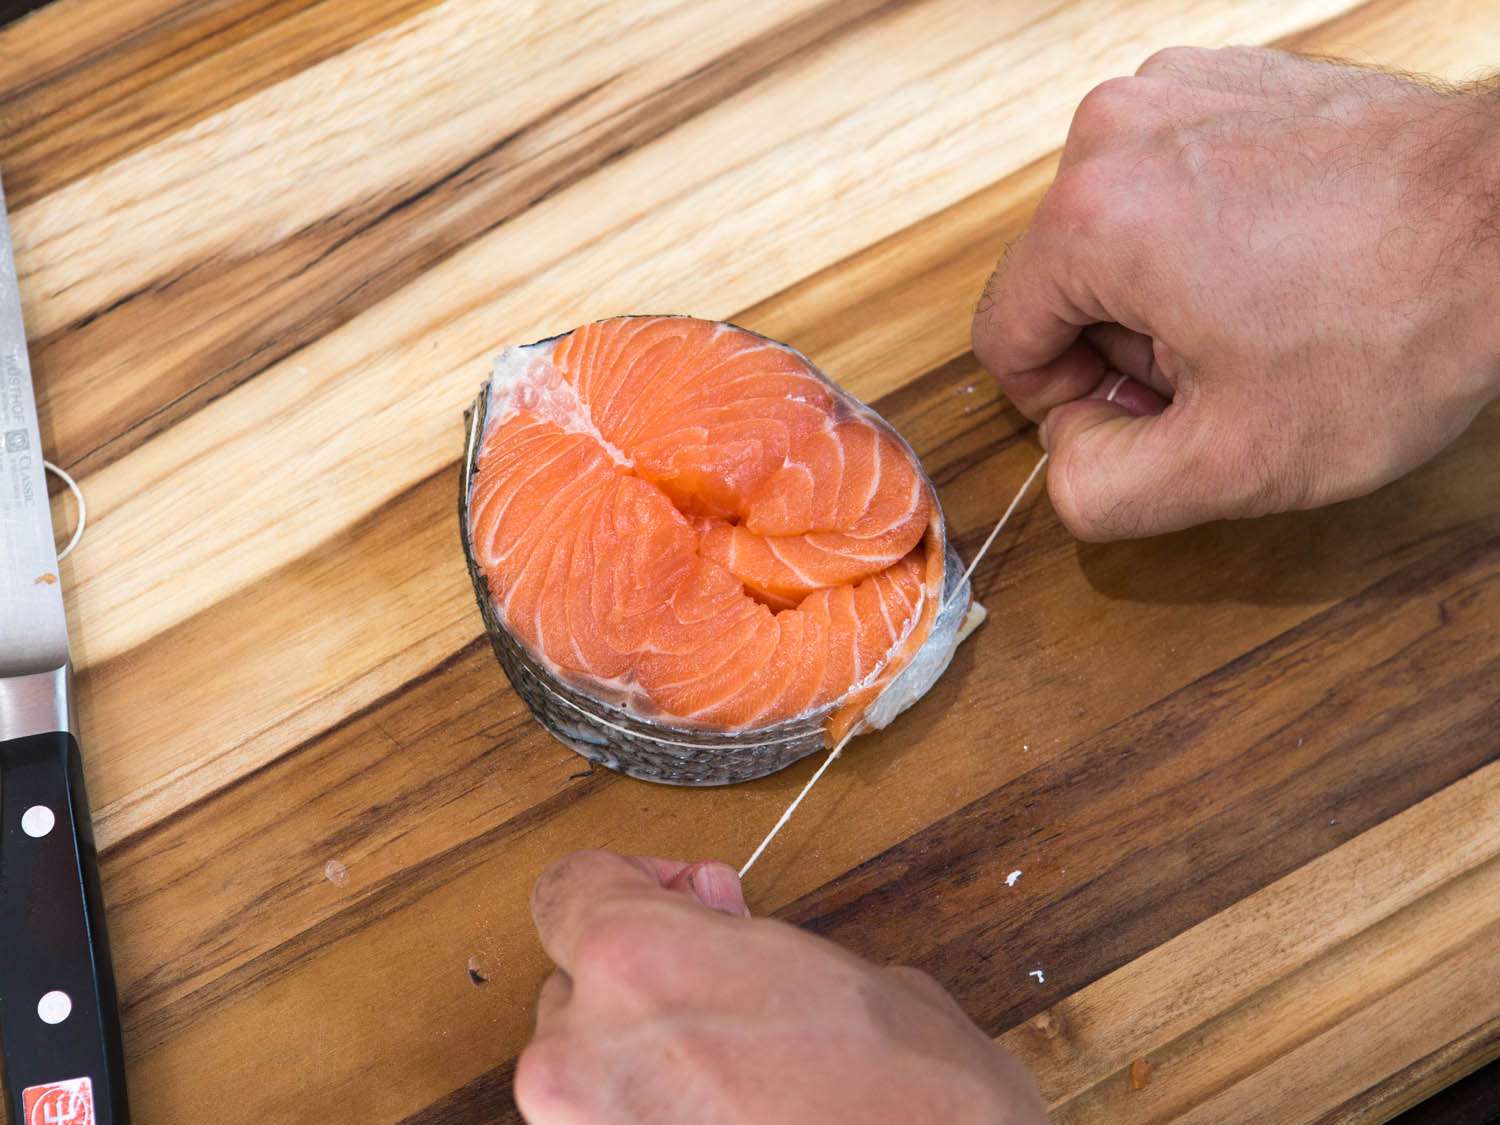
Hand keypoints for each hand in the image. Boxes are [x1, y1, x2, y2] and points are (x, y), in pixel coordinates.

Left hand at [516, 850, 1045, 1123]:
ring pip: (585, 1075)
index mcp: (633, 959)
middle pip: (574, 987)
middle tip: (725, 996)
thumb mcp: (829, 968)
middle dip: (642, 986)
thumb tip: (708, 916)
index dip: (629, 883)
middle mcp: (582, 1052)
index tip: (678, 900)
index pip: (566, 890)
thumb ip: (740, 936)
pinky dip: (657, 1123)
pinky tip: (734, 1119)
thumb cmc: (910, 1096)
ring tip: (739, 1076)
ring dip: (643, 1065)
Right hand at [973, 47, 1499, 539]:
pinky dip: (1207, 233)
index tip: (1148, 414)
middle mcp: (1119, 131)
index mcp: (1092, 218)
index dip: (1065, 403)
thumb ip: (1102, 489)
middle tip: (1226, 376)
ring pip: (1114, 231)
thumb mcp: (1235, 463)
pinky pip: (1171, 179)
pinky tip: (1285, 264)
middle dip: (1127, 346)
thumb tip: (1068, 451)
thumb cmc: (1399, 323)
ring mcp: (1180, 90)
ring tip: (1265, 316)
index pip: (1004, 337)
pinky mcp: (1233, 78)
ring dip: (1166, 292)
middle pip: (1062, 281)